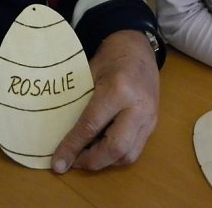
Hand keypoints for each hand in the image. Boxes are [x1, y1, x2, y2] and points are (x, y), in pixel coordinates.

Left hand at [51, 30, 159, 172]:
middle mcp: (137, 107)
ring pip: (128, 155)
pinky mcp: (153, 123)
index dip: (72, 147)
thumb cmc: (110, 57)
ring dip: (105, 162)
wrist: (138, 47)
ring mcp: (149, 117)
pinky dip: (116, 156)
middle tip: (72, 163)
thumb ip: (78, 103)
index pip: (91, 126)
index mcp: (118, 90)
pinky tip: (102, 150)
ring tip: (85, 157)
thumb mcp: (89, 73)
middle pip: (115, 148)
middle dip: (91, 162)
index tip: (57, 163)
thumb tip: (57, 133)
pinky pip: (136, 149)